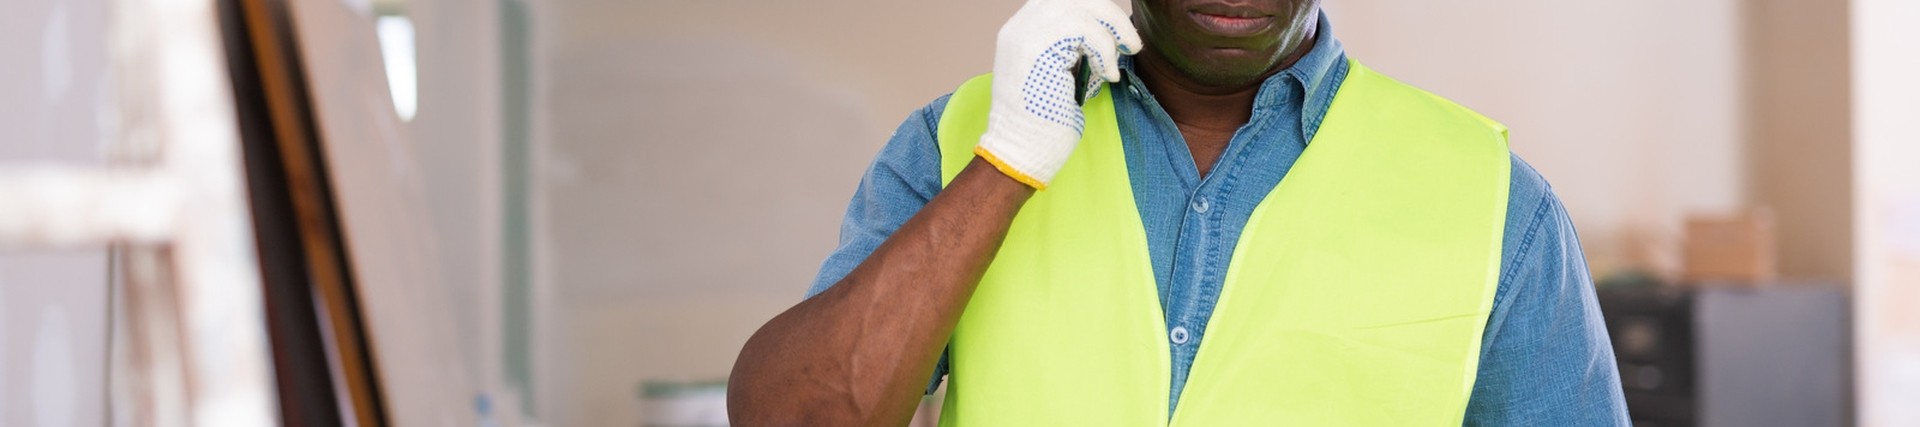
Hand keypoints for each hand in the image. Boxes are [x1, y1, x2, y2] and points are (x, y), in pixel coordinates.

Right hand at [976, 0, 1141, 189]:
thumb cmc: (1043, 122)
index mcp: (1021, 30)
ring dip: (1111, 32)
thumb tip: (1104, 33)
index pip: (1062, 1)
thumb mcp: (1057, 73)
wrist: (1022, 151)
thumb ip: (1070, 49)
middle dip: (1108, 14)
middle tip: (1129, 42)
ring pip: (1082, 7)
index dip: (1095, 10)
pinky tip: (1107, 75)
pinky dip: (1105, 51)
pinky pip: (1085, 30)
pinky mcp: (1038, 50)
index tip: (1117, 34)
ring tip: (1119, 60)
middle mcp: (1019, 27)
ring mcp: (1026, 35)